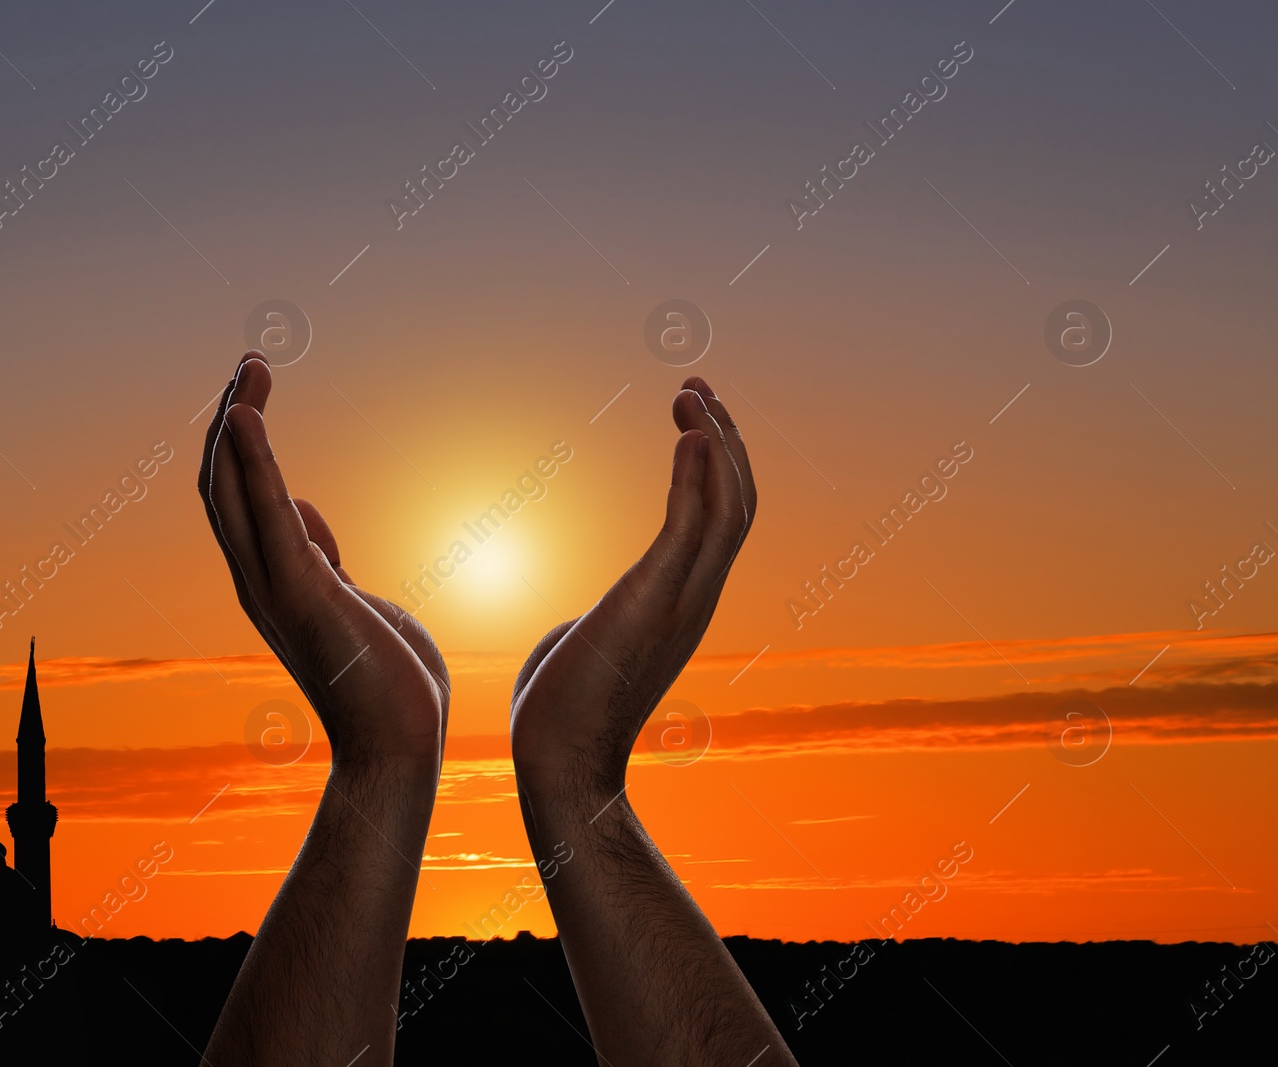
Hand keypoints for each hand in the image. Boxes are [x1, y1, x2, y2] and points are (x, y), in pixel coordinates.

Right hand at [199, 353, 449, 776]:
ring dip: (238, 423)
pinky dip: (253, 461)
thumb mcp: (355, 602)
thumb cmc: (387, 683)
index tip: (255, 391)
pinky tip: (247, 415)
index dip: (241, 442)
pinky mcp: (300, 592)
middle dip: (233, 417)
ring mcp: (274, 587)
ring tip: (251, 368)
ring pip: (232, 491)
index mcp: (276, 580)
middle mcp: (260, 580)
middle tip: (251, 362)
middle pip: (225, 484)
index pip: (241, 498)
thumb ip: (322, 560)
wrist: (400, 746)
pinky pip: (266, 514)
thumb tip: (304, 517)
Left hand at [510, 377, 753, 806]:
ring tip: (689, 394)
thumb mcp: (590, 645)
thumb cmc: (563, 710)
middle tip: (694, 387)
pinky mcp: (654, 602)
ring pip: (726, 504)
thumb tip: (580, 623)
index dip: (716, 463)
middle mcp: (697, 595)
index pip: (721, 519)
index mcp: (684, 601)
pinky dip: (696, 475)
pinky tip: (686, 434)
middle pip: (737, 500)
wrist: (559, 760)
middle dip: (723, 437)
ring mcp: (682, 600)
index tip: (691, 417)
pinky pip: (690, 526)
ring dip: (714, 441)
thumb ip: (601, 621)